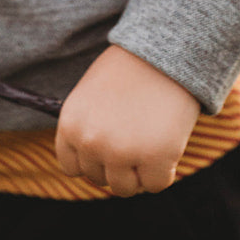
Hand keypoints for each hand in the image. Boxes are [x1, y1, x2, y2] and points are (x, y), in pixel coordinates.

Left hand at [55, 45, 200, 196]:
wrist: (166, 51)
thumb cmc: (130, 70)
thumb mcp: (91, 95)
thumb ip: (87, 128)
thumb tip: (94, 162)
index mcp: (71, 125)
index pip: (72, 166)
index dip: (93, 160)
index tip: (108, 149)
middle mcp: (91, 142)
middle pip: (100, 178)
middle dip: (117, 164)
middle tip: (135, 135)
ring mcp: (122, 153)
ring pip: (125, 188)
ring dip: (138, 172)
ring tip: (150, 140)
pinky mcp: (155, 159)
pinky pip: (155, 185)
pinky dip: (164, 171)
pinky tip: (168, 144)